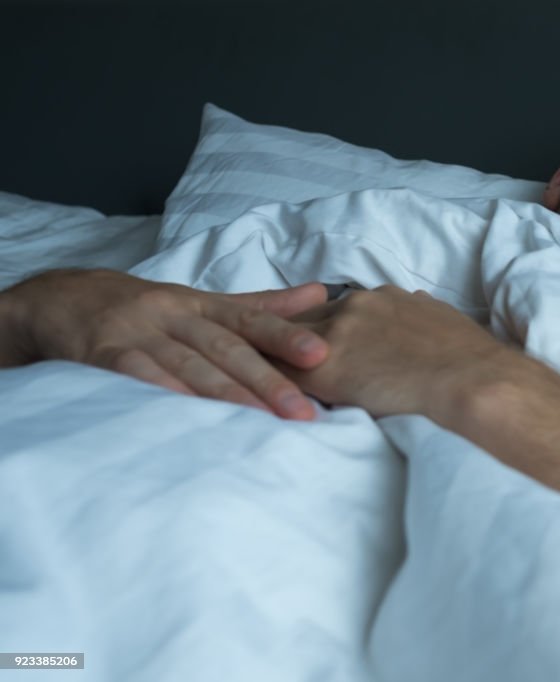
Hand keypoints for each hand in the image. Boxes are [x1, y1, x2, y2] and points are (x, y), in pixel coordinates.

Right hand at [1, 269, 329, 419]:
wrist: (58, 300)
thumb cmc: (146, 310)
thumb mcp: (201, 302)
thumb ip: (258, 305)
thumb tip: (319, 294)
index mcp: (200, 304)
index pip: (248, 319)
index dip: (284, 335)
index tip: (321, 353)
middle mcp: (172, 314)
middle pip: (224, 347)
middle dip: (265, 380)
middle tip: (301, 411)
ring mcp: (136, 332)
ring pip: (186, 364)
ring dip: (223, 394)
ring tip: (258, 420)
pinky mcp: (100, 353)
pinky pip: (133, 374)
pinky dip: (159, 391)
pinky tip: (184, 411)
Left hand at [280, 285, 515, 419]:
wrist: (473, 382)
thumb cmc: (470, 361)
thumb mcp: (440, 321)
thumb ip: (415, 313)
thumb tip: (414, 308)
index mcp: (381, 298)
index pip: (334, 310)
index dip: (321, 331)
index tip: (312, 346)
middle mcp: (354, 306)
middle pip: (302, 320)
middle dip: (288, 342)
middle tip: (267, 358)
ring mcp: (337, 334)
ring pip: (285, 344)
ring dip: (274, 361)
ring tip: (251, 379)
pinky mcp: (325, 369)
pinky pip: (284, 375)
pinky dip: (271, 386)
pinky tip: (261, 400)